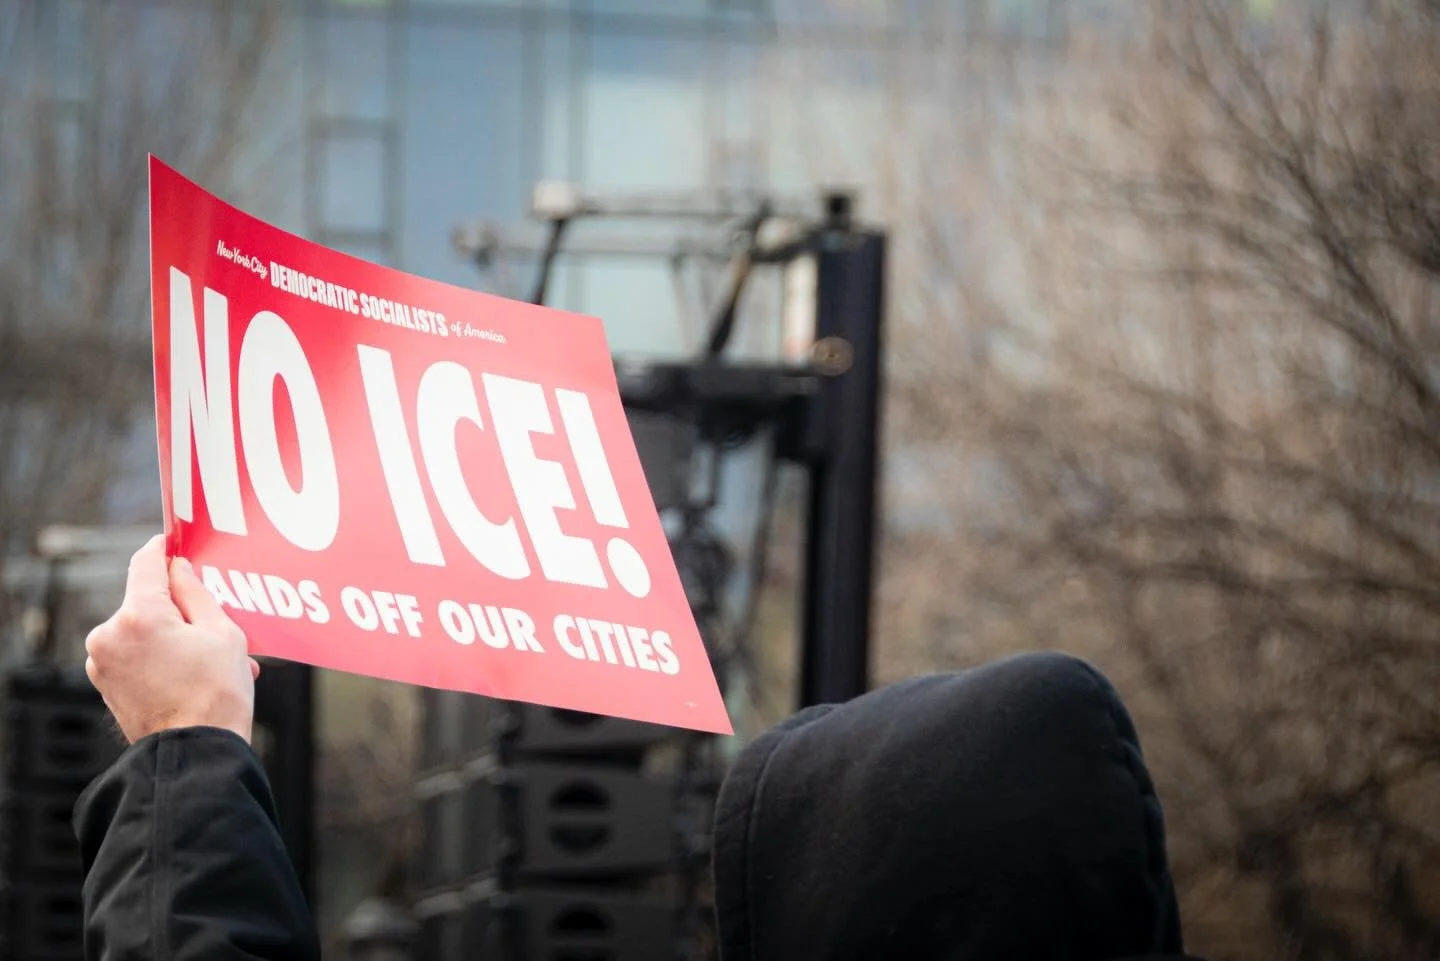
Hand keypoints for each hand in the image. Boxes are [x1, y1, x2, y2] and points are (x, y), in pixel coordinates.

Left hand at [85, 535, 261, 743]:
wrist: (195, 753)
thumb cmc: (215, 696)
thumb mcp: (223, 632)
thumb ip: (196, 593)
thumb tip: (178, 569)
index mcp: (139, 615)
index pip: (147, 563)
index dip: (164, 549)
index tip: (175, 542)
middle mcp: (110, 634)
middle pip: (147, 600)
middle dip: (181, 608)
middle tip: (217, 624)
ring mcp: (102, 661)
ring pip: (142, 629)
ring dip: (174, 634)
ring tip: (212, 659)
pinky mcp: (105, 683)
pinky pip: (134, 654)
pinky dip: (161, 656)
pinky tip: (193, 673)